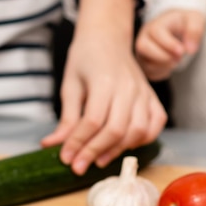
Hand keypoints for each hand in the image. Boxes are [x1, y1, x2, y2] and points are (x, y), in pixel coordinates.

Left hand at [41, 0, 167, 174]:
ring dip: (117, 150)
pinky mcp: (152, 96)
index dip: (79, 143)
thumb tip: (50, 145)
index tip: (66, 159)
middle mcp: (128, 88)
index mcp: (104, 81)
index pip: (93, 121)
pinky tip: (123, 146)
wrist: (106, 38)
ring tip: (97, 160)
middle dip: (95, 152)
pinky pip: (155, 123)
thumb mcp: (69, 85)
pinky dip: (142, 139)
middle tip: (78, 167)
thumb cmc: (84, 59)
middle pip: (116, 129)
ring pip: (138, 130)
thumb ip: (66, 118)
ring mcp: (143, 92)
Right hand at [135, 9, 204, 79]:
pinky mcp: (143, 63)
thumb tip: (190, 50)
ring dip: (163, 65)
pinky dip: (161, 72)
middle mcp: (144, 37)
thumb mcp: (193, 20)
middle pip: (143, 47)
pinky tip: (170, 65)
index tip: (182, 51)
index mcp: (156, 24)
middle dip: (162, 56)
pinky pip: (149, 72)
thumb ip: (194, 31)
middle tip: (179, 58)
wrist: (175, 30)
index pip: (155, 32)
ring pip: (145, 63)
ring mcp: (141, 51)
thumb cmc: (183, 24)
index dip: (168, 44)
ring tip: (176, 61)